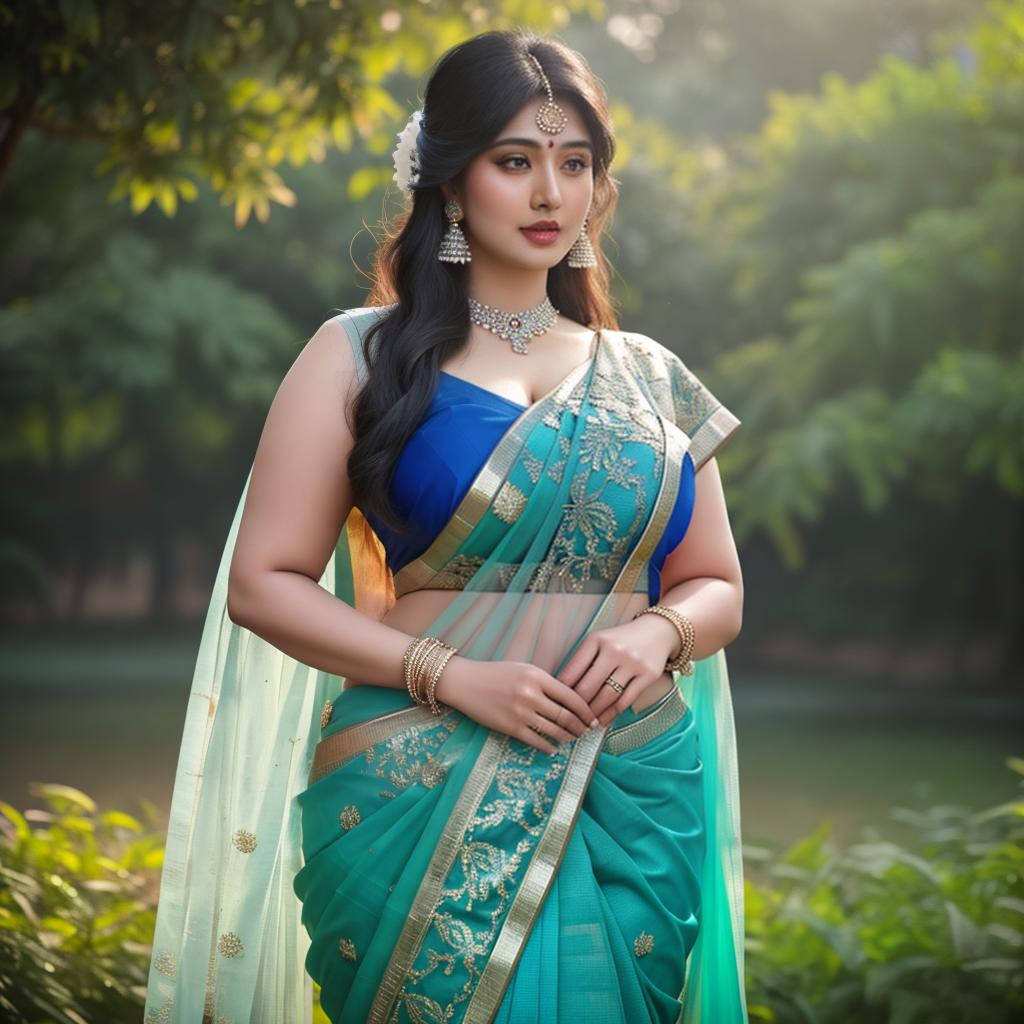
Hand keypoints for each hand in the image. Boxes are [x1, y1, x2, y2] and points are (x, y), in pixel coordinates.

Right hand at [435, 655, 600, 755]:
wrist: (465, 683)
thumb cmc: (495, 674)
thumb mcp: (524, 669)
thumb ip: (545, 683)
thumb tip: (567, 700)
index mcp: (537, 677)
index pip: (570, 696)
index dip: (585, 710)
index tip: (592, 717)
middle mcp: (531, 695)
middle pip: (565, 716)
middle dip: (580, 726)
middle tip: (587, 732)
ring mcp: (521, 713)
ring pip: (554, 730)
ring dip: (567, 737)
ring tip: (573, 739)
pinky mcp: (510, 727)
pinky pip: (536, 741)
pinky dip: (548, 746)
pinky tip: (553, 748)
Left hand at [556, 617, 676, 726]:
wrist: (658, 631)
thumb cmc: (621, 640)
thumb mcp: (599, 641)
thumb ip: (583, 661)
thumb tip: (564, 689)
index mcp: (597, 640)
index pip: (573, 670)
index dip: (562, 691)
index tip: (557, 704)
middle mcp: (614, 650)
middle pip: (588, 687)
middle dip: (576, 707)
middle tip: (569, 719)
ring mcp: (632, 663)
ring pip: (606, 696)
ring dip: (593, 713)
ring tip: (584, 723)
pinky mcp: (647, 676)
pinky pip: (625, 701)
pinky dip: (611, 714)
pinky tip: (602, 721)